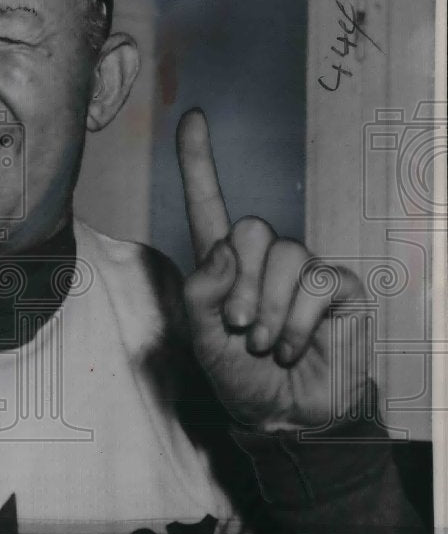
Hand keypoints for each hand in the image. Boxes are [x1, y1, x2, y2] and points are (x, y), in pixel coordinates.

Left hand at [176, 108, 369, 430]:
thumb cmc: (241, 377)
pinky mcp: (339, 287)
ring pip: (283, 254)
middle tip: (240, 329)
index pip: (209, 204)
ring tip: (265, 345)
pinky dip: (297, 322)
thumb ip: (201, 294)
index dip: (198, 162)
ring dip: (269, 310)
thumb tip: (224, 249)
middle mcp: (264, 259)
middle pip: (250, 229)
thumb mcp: (203, 341)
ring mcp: (305, 269)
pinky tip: (293, 347)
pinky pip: (316, 281)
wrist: (287, 415)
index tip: (193, 117)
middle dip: (240, 286)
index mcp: (224, 265)